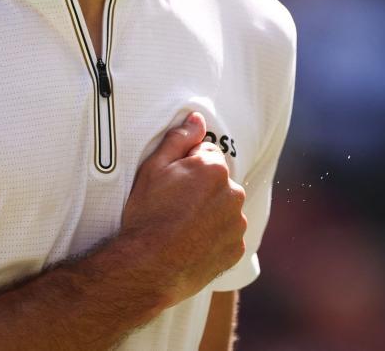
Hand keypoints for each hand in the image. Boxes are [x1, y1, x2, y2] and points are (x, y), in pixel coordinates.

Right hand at [121, 112, 246, 305]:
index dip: (186, 167)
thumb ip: (179, 138)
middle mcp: (233, 193)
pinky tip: (191, 244)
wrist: (147, 268)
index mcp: (214, 168)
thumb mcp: (153, 168)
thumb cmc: (147, 216)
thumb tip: (197, 118)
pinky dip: (214, 237)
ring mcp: (237, 223)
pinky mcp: (236, 249)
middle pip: (218, 181)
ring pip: (224, 208)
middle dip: (201, 188)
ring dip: (210, 213)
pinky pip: (227, 235)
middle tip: (175, 207)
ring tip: (182, 228)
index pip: (207, 154)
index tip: (172, 184)